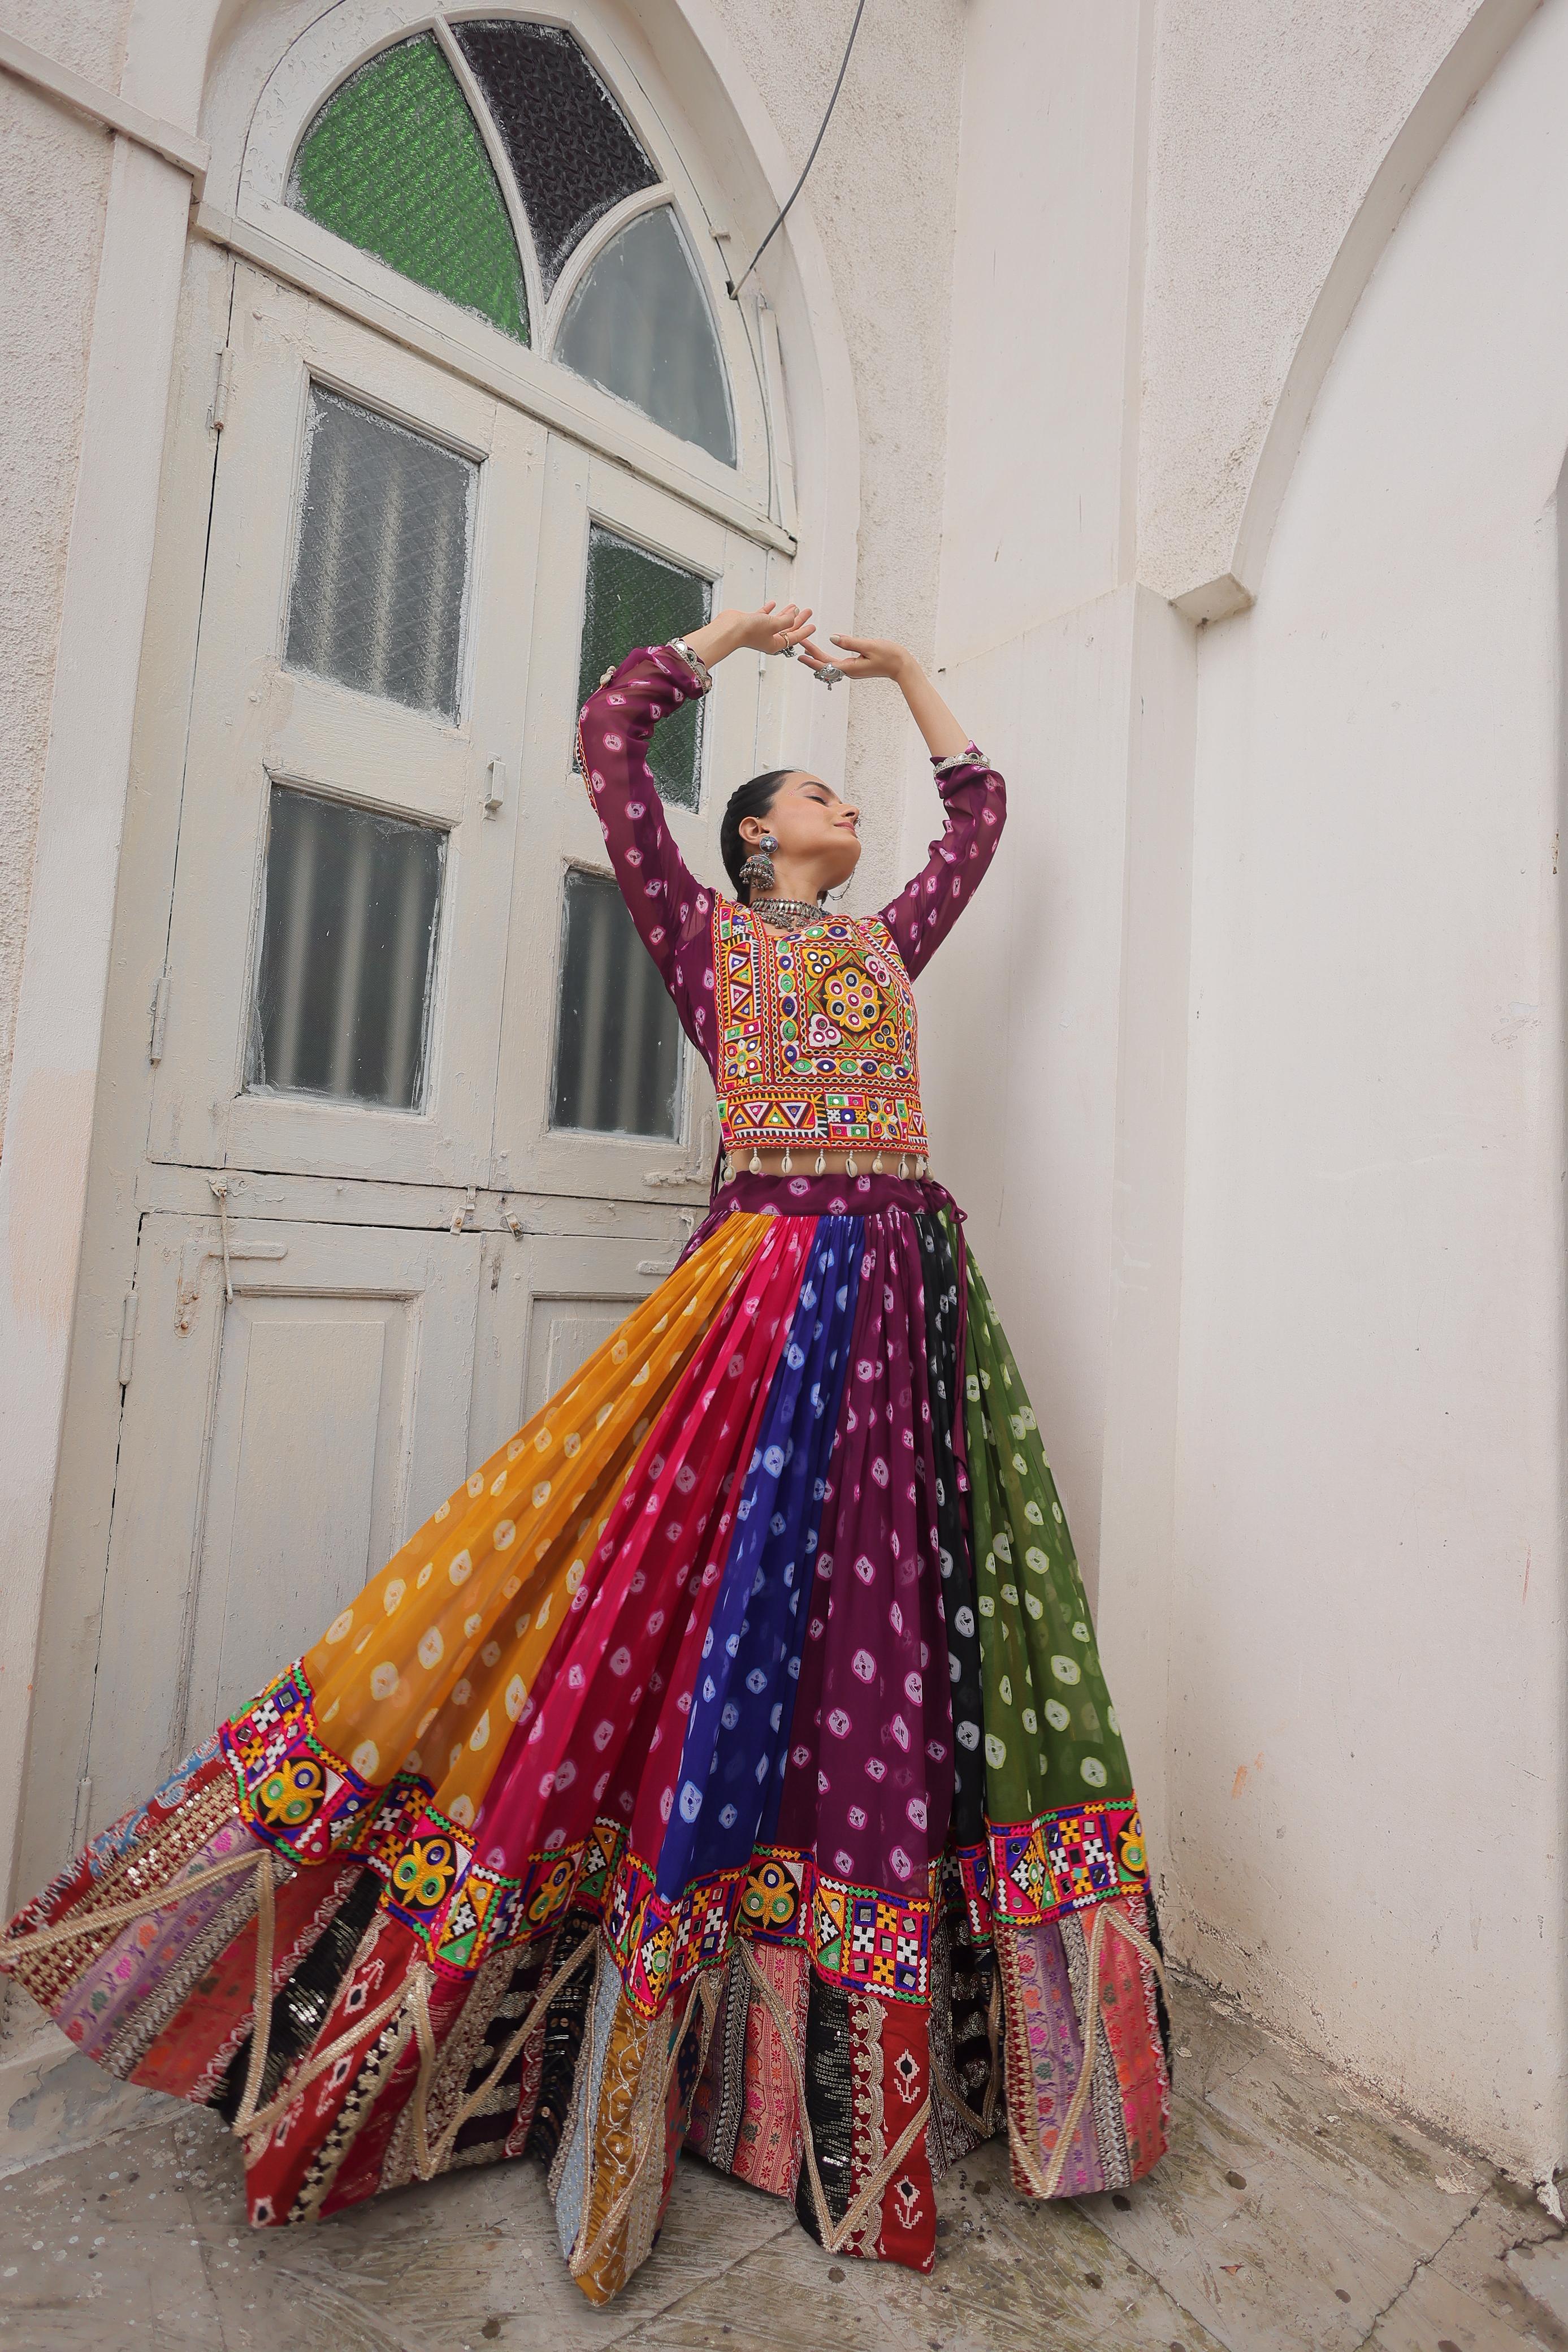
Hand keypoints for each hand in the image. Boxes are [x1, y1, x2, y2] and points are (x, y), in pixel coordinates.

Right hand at [712, 602, 817, 657]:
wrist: (729, 629)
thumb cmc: (749, 631)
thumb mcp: (774, 625)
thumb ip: (786, 620)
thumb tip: (795, 615)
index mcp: (776, 644)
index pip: (795, 637)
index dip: (805, 631)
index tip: (813, 626)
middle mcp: (769, 638)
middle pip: (788, 628)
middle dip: (798, 619)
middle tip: (807, 612)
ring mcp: (760, 630)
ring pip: (777, 621)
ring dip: (786, 613)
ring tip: (794, 606)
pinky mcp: (752, 622)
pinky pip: (764, 615)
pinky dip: (770, 610)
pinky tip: (774, 604)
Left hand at [796, 633, 912, 682]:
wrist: (902, 666)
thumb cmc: (889, 655)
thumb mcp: (869, 646)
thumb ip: (849, 642)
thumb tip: (831, 637)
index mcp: (850, 668)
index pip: (825, 663)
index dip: (812, 657)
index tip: (800, 651)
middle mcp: (849, 671)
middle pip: (825, 665)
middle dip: (812, 655)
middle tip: (799, 646)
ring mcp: (853, 670)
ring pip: (830, 665)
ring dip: (818, 657)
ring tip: (807, 648)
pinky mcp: (857, 667)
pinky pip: (838, 663)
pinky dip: (828, 657)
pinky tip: (823, 653)